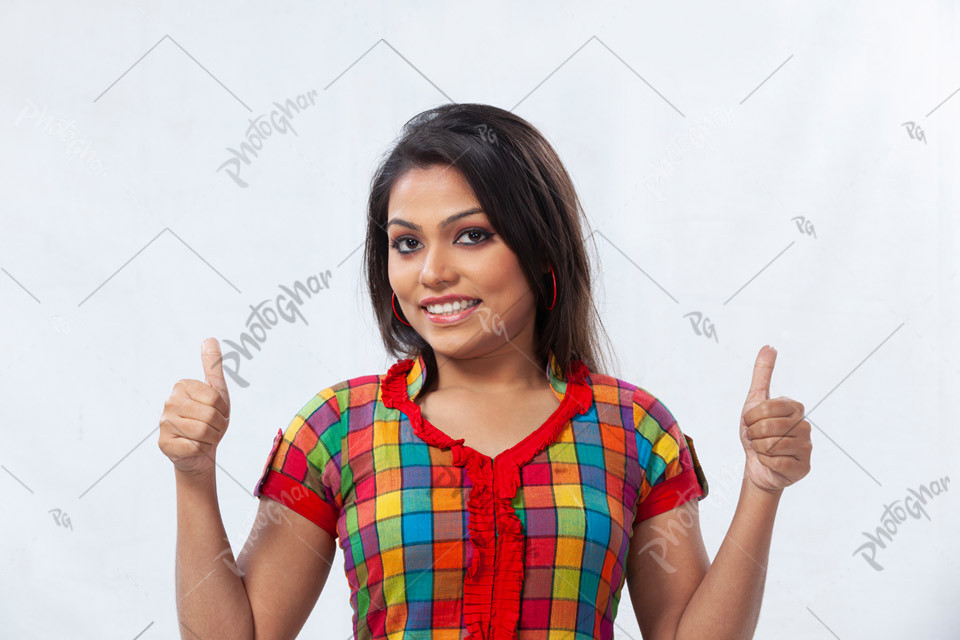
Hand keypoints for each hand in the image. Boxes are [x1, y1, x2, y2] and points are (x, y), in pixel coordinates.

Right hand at [158, 337, 231, 475]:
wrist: (200, 451)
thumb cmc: (210, 419)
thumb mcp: (217, 391)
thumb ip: (213, 365)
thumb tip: (209, 338)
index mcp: (182, 386)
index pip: (215, 398)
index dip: (222, 410)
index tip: (216, 413)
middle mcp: (169, 402)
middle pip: (209, 415)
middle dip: (218, 425)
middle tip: (212, 428)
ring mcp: (164, 423)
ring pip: (202, 432)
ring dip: (211, 438)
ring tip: (205, 437)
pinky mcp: (163, 444)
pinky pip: (194, 446)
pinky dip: (201, 449)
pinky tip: (194, 447)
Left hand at [739, 345, 811, 492]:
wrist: (758, 466)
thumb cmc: (757, 433)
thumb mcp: (754, 401)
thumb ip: (763, 374)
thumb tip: (769, 346)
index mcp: (794, 407)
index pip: (766, 408)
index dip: (750, 417)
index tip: (751, 422)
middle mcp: (804, 425)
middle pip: (768, 427)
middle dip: (753, 434)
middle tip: (756, 438)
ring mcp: (807, 446)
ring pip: (772, 445)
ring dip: (759, 448)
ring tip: (763, 449)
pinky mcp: (804, 466)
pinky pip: (776, 461)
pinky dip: (765, 461)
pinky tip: (770, 461)